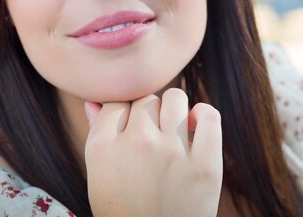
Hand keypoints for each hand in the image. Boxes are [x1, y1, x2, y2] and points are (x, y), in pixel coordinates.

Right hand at [84, 88, 222, 216]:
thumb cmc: (124, 211)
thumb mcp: (99, 176)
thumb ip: (98, 134)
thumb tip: (93, 101)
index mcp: (104, 146)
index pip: (117, 101)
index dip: (125, 115)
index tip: (131, 132)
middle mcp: (137, 143)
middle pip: (146, 100)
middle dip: (149, 116)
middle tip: (152, 141)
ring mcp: (172, 152)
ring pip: (175, 98)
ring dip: (174, 110)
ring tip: (174, 131)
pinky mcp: (205, 163)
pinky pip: (208, 115)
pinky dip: (204, 115)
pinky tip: (196, 127)